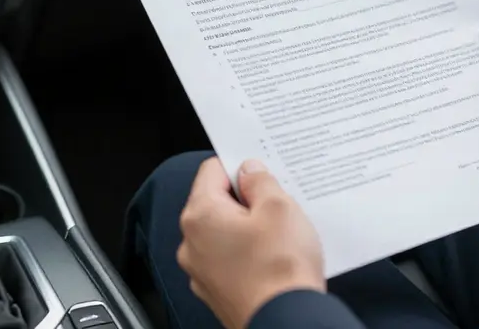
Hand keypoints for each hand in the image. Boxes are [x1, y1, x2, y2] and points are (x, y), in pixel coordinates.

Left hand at [177, 158, 323, 328]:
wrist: (286, 324)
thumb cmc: (280, 267)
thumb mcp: (278, 206)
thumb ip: (260, 180)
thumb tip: (249, 170)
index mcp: (200, 215)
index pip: (212, 170)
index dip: (239, 165)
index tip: (261, 170)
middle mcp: (191, 243)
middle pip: (216, 201)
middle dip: (246, 197)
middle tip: (277, 201)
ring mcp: (202, 271)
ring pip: (224, 230)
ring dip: (248, 225)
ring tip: (279, 230)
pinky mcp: (216, 291)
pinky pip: (229, 256)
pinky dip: (248, 250)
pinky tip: (273, 254)